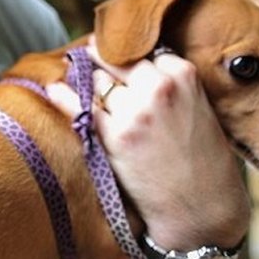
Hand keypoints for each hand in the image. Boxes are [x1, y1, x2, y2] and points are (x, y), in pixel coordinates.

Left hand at [47, 39, 248, 249]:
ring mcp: (135, 112)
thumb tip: (130, 64)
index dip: (126, 58)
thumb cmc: (202, 160)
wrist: (202, 207)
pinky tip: (56, 89)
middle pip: (115, 61)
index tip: (113, 57)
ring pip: (97, 82)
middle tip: (86, 58)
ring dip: (86, 81)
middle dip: (100, 61)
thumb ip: (170, 84)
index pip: (142, 51)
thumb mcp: (198, 108)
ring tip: (73, 75)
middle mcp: (159, 88)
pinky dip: (65, 97)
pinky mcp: (115, 137)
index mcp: (183, 75)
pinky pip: (81, 108)